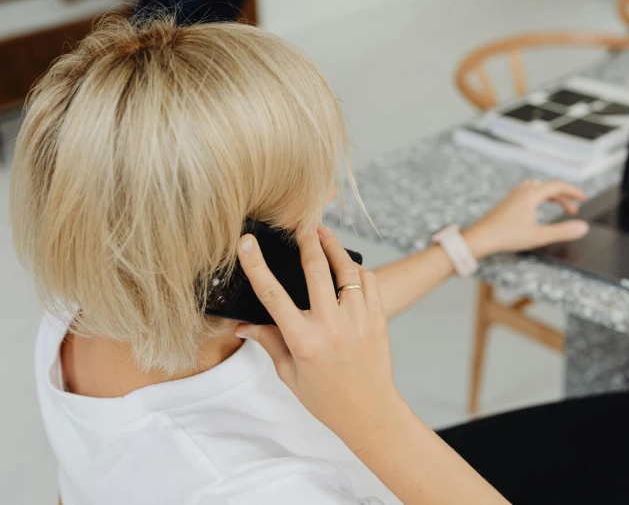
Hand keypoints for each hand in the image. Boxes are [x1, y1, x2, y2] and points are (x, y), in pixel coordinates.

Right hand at [234, 228, 404, 442]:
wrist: (370, 412)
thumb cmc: (326, 398)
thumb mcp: (290, 375)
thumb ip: (269, 343)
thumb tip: (243, 325)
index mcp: (303, 342)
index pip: (273, 296)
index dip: (256, 265)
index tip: (247, 243)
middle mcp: (331, 327)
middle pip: (315, 270)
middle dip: (306, 240)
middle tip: (301, 222)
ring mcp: (358, 321)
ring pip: (347, 271)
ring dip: (334, 247)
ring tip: (324, 233)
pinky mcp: (378, 320)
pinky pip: (368, 283)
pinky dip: (357, 270)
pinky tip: (347, 266)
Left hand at [463, 179, 588, 258]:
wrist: (480, 238)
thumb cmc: (506, 237)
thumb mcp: (539, 236)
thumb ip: (563, 231)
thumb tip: (582, 227)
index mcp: (531, 194)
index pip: (558, 185)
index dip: (574, 191)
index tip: (584, 199)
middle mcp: (522, 191)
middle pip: (549, 187)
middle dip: (565, 197)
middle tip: (574, 210)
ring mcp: (513, 196)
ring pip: (539, 189)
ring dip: (552, 196)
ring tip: (561, 208)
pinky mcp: (508, 203)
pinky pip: (530, 194)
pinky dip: (541, 199)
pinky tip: (539, 212)